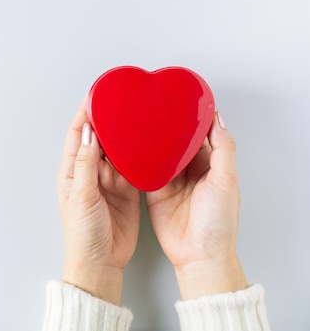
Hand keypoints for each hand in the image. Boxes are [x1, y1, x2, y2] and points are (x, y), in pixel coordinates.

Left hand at [57, 97, 140, 304]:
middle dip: (109, 119)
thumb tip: (87, 132)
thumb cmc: (83, 234)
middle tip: (122, 100)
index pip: (77, 134)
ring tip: (137, 116)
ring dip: (126, 135)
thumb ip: (86, 164)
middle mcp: (91, 172)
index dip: (85, 114)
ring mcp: (110, 181)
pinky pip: (135, 167)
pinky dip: (140, 155)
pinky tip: (148, 143)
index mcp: (73, 171)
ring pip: (119, 150)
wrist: (102, 263)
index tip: (96, 95)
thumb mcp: (82, 196)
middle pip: (100, 138)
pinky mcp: (128, 191)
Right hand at [145, 112, 247, 298]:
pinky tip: (130, 148)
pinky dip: (137, 161)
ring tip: (137, 122)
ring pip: (158, 154)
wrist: (198, 256)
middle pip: (175, 142)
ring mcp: (170, 181)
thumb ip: (222, 149)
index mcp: (210, 165)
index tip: (178, 100)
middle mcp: (189, 171)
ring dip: (149, 141)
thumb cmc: (218, 224)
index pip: (199, 134)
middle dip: (165, 126)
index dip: (190, 118)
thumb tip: (219, 119)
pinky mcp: (154, 192)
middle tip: (151, 107)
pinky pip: (143, 171)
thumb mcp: (225, 182)